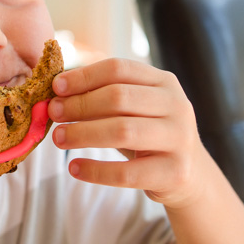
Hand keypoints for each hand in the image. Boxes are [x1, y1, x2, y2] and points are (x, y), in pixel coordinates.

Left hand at [47, 58, 210, 208]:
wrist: (190, 174)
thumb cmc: (149, 135)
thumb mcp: (135, 109)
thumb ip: (103, 97)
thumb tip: (56, 96)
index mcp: (164, 82)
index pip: (118, 69)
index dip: (84, 77)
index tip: (56, 88)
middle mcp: (176, 105)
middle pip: (118, 97)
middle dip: (79, 105)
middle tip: (53, 113)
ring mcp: (179, 139)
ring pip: (122, 131)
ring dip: (83, 134)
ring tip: (58, 139)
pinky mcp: (175, 172)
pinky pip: (127, 173)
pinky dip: (96, 170)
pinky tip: (74, 169)